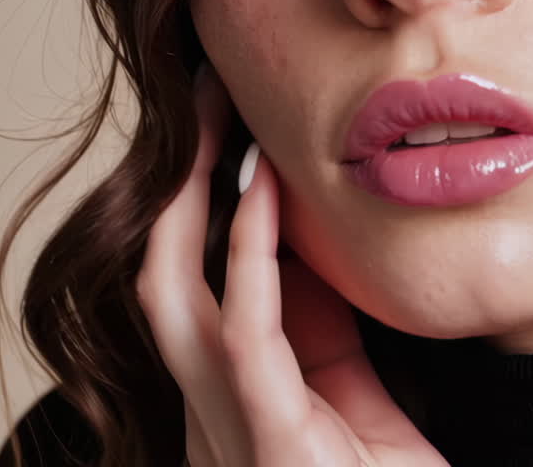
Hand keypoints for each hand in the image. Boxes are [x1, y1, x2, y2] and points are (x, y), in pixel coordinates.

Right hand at [137, 64, 447, 466]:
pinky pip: (245, 333)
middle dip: (181, 186)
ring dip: (196, 201)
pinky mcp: (266, 441)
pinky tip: (260, 195)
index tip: (241, 128)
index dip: (212, 204)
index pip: (205, 286)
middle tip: (212, 101)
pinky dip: (246, 256)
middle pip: (166, 275)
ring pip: (175, 294)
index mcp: (244, 400)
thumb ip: (336, 345)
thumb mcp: (366, 409)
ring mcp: (231, 428)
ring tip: (223, 122)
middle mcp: (217, 410)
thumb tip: (322, 257)